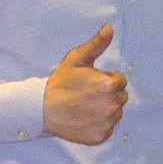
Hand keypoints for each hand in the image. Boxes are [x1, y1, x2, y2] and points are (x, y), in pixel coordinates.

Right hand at [43, 25, 127, 143]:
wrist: (42, 109)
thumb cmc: (60, 83)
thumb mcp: (77, 59)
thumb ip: (97, 44)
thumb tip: (109, 28)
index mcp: (109, 85)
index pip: (120, 80)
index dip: (106, 79)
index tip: (91, 82)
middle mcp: (112, 105)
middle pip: (121, 96)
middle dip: (108, 94)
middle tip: (88, 94)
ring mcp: (107, 122)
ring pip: (116, 112)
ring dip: (106, 109)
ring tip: (86, 106)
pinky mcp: (100, 135)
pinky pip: (109, 127)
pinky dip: (100, 124)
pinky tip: (86, 118)